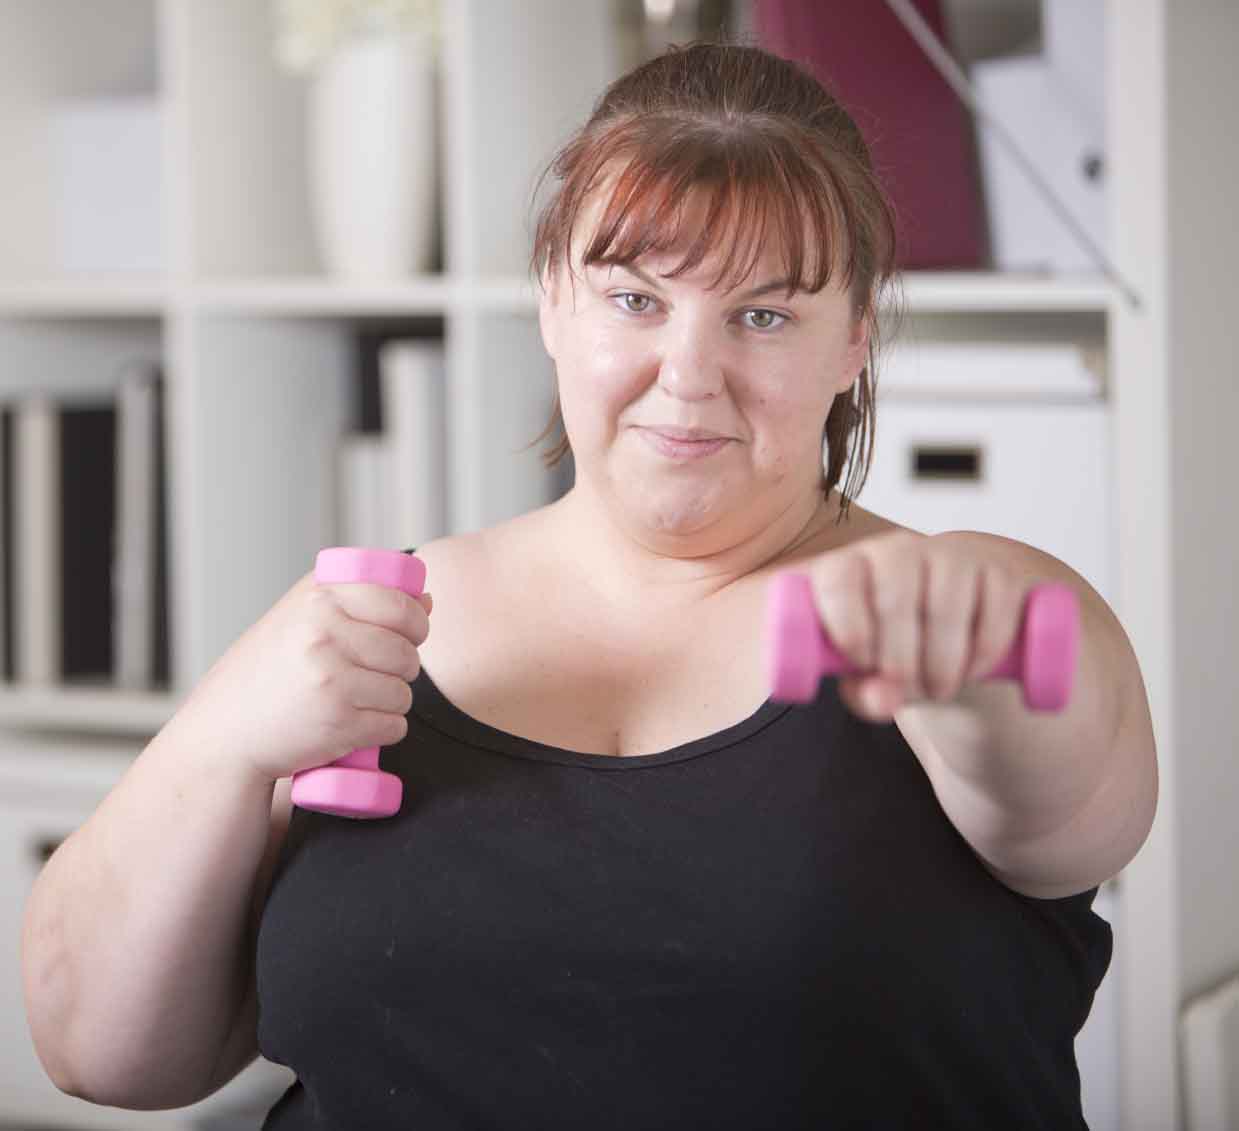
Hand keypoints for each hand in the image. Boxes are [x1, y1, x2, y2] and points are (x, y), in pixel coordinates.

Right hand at [169, 569, 433, 782]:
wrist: (224, 731)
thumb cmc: (268, 672)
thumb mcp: (303, 618)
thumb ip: (360, 601)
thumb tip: (426, 598)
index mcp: (320, 598)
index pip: (401, 603)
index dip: (415, 622)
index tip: (408, 634)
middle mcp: (325, 634)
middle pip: (408, 651)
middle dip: (403, 667)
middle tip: (376, 674)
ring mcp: (333, 679)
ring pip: (404, 692)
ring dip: (391, 702)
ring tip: (356, 700)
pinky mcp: (339, 722)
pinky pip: (395, 725)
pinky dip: (383, 730)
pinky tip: (354, 725)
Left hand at [803, 530, 1033, 722]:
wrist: (963, 620)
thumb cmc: (901, 645)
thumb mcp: (872, 675)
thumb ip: (865, 693)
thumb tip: (884, 699)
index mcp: (852, 567)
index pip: (837, 581)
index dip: (849, 628)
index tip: (863, 663)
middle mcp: (898, 550)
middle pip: (894, 601)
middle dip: (900, 662)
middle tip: (909, 689)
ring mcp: (952, 554)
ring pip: (944, 609)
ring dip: (942, 665)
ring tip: (939, 687)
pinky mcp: (1000, 569)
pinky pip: (992, 613)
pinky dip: (982, 654)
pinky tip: (972, 669)